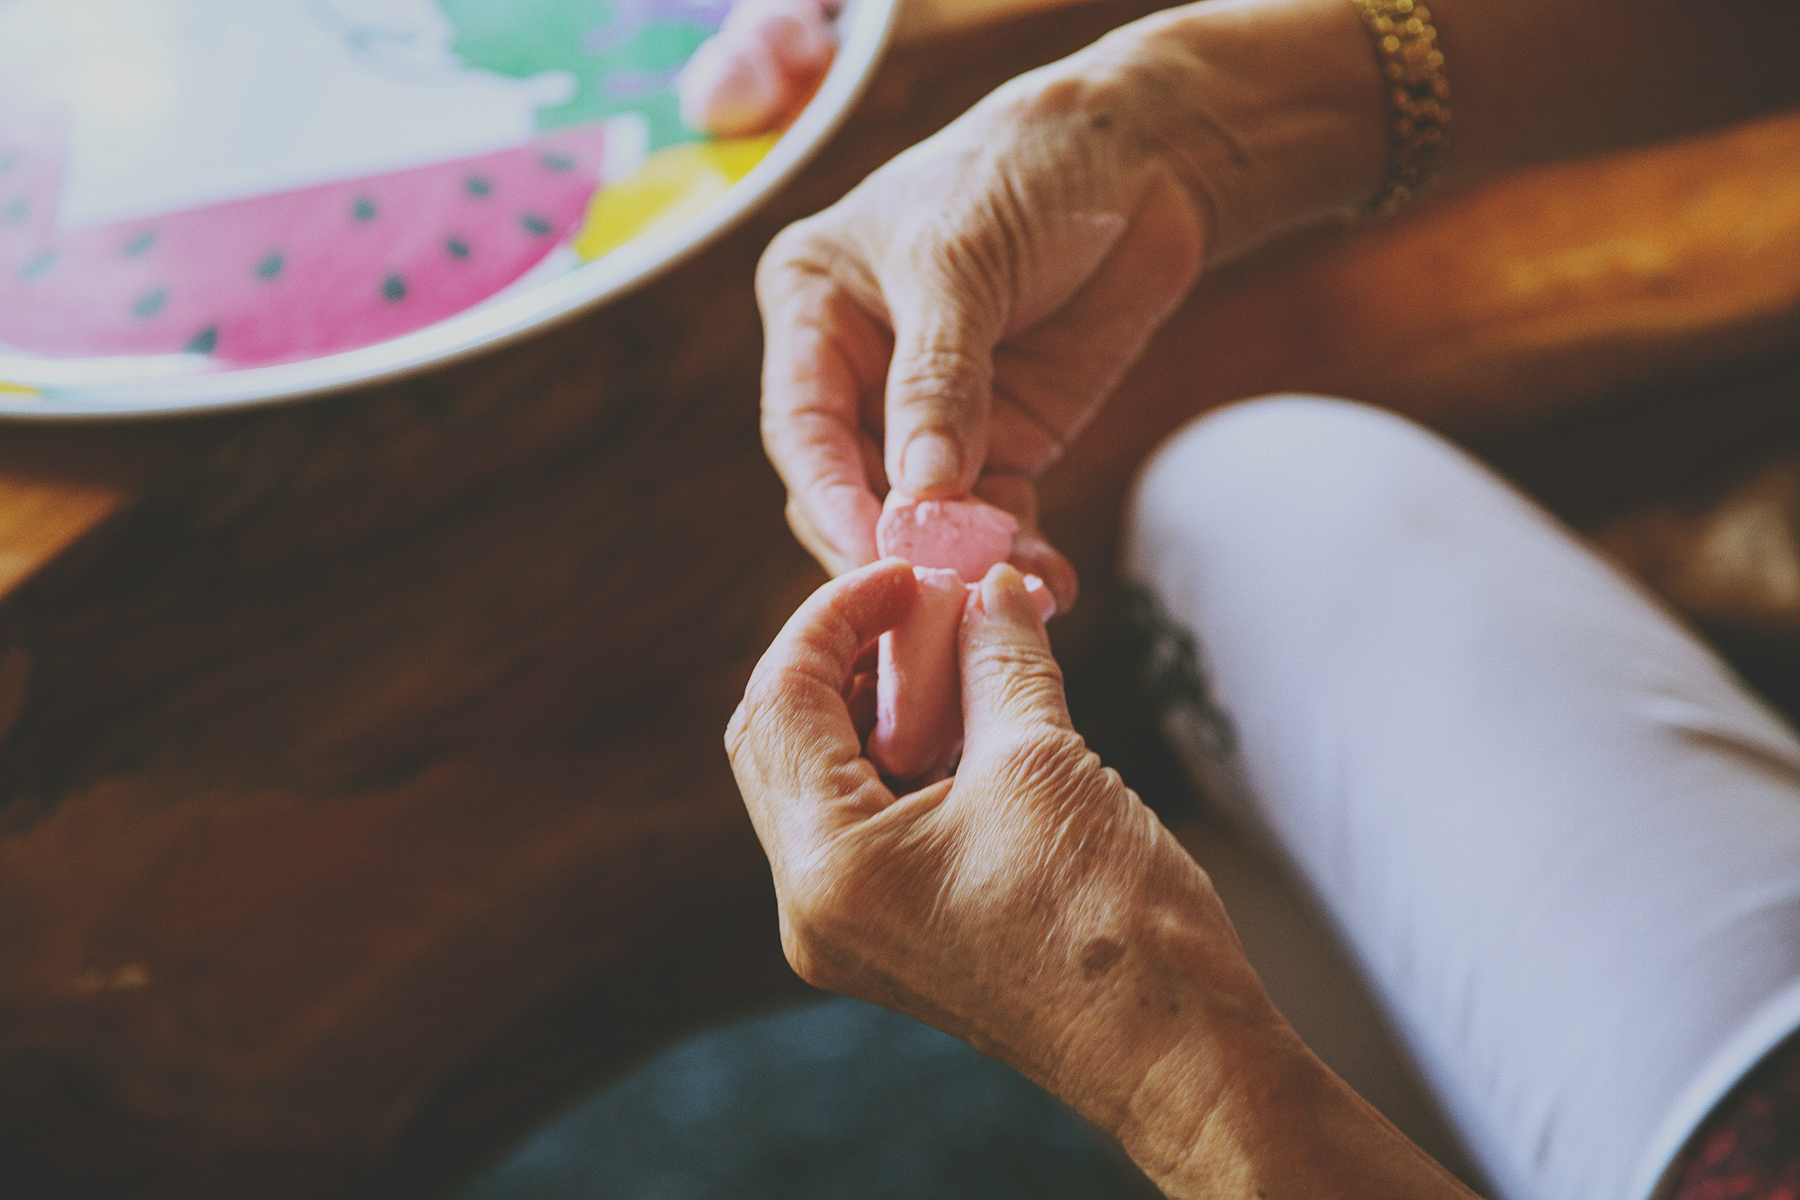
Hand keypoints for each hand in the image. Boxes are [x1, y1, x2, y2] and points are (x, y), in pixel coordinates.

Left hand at [727, 560, 1481, 1197]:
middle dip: (843, 656)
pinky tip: (956, 712)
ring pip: (819, 780)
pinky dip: (895, 756)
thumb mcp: (1044, 762)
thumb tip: (989, 585)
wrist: (1178, 1051)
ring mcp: (850, 931)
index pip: (783, 702)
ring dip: (869, 704)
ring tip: (943, 647)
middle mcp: (815, 908)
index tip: (904, 571)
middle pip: (782, 740)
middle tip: (915, 602)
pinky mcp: (893, 936)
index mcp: (829, 868)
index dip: (835, 616)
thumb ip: (999, 657)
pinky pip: (861, 821)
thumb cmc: (1116, 926)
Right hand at [755, 28, 1216, 613]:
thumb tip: (918, 499)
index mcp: (812, 306)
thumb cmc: (1027, 171)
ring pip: (923, 516)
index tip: (875, 550)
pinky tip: (1050, 581)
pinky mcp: (1000, 442)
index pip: (801, 425)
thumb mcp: (964, 263)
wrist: (1144, 158)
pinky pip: (994, 516)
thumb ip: (937, 382)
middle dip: (897, 541)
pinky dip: (1017, 551)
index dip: (832, 495)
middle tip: (944, 591)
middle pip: (851, 487)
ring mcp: (929, 414)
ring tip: (1012, 594)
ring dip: (965, 560)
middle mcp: (857, 368)